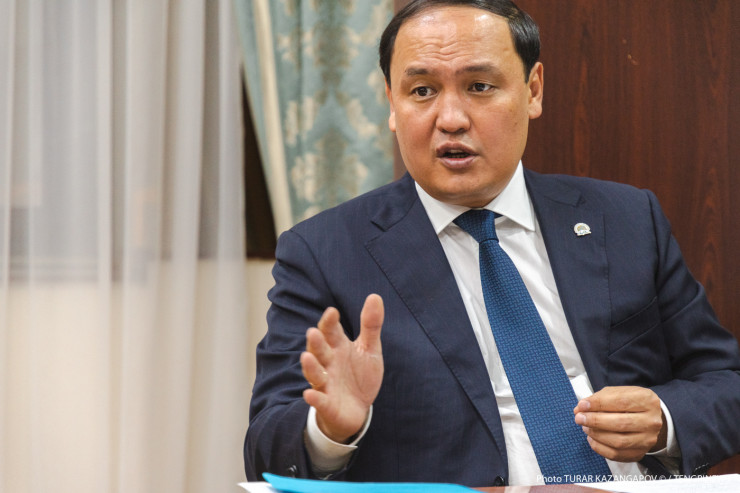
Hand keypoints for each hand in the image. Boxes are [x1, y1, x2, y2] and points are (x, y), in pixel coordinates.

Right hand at [300, 294, 383, 443]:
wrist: (358, 410)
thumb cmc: (360, 376)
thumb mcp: (369, 349)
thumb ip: (371, 324)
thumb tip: (375, 296)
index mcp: (338, 347)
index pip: (331, 331)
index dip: (330, 322)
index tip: (332, 311)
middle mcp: (329, 363)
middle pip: (320, 350)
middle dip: (316, 342)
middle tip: (313, 332)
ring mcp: (326, 384)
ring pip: (315, 373)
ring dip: (310, 366)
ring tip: (306, 357)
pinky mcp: (327, 404)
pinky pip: (319, 400)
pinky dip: (314, 398)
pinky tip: (309, 394)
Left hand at [574, 386, 666, 461]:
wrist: (647, 419)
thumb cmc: (629, 403)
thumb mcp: (617, 393)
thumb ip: (598, 398)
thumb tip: (580, 408)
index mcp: (647, 400)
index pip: (621, 401)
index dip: (599, 404)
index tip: (582, 405)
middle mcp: (652, 421)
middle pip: (621, 423)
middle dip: (595, 421)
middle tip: (579, 418)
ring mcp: (648, 439)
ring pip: (619, 441)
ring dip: (596, 434)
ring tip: (585, 427)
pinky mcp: (640, 453)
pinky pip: (617, 454)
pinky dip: (599, 447)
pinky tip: (592, 439)